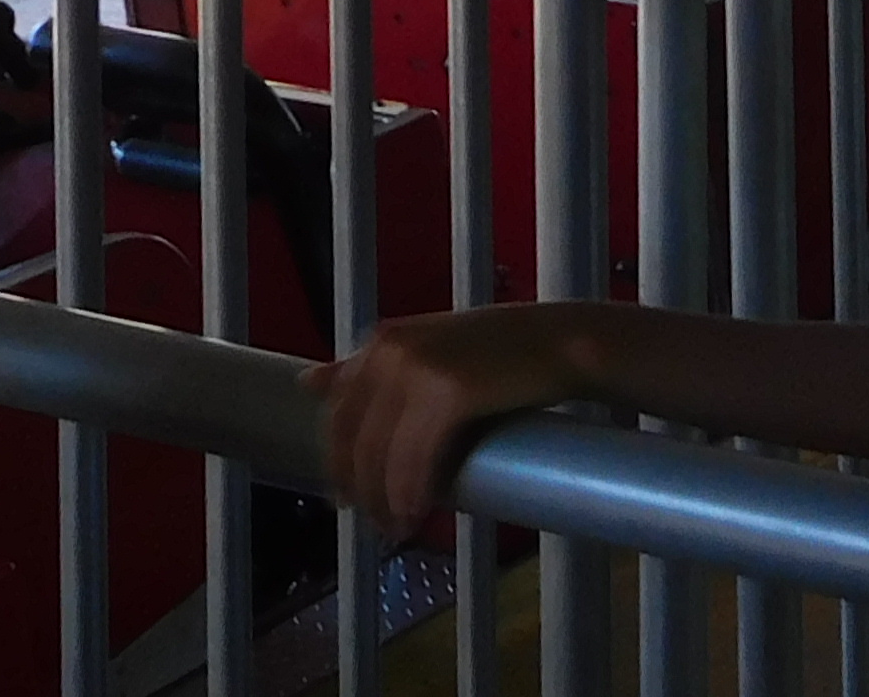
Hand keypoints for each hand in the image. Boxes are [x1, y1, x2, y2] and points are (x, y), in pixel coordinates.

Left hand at [308, 307, 587, 535]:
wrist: (561, 340)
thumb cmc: (500, 350)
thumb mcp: (427, 348)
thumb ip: (371, 365)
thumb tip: (307, 382)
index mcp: (383, 339)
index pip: (340, 414)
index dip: (341, 463)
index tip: (349, 498)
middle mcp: (392, 350)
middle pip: (357, 439)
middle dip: (363, 489)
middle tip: (377, 524)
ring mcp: (420, 369)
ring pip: (384, 455)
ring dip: (387, 500)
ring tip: (399, 528)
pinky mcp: (451, 393)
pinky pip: (418, 459)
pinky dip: (413, 492)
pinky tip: (418, 512)